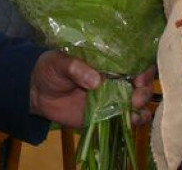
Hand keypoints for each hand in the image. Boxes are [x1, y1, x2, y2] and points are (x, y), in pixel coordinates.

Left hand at [29, 51, 156, 128]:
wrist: (38, 92)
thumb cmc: (51, 69)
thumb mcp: (59, 62)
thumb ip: (75, 67)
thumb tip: (95, 80)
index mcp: (107, 61)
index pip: (133, 61)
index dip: (142, 68)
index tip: (138, 77)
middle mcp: (115, 78)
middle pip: (141, 83)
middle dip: (143, 90)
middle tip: (134, 97)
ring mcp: (113, 98)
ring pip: (138, 101)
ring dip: (142, 106)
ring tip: (133, 108)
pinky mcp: (107, 115)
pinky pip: (127, 118)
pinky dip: (135, 120)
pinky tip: (134, 120)